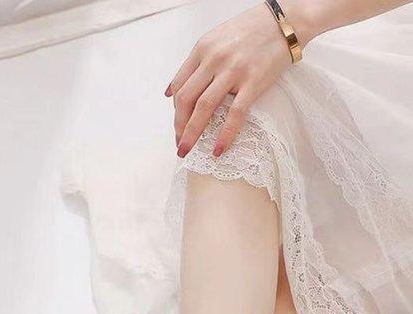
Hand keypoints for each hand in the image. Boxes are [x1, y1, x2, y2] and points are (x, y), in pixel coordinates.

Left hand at [166, 4, 297, 158]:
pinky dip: (225, 134)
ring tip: (187, 150)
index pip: (179, 86)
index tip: (178, 127)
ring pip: (204, 107)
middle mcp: (214, 59)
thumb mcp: (215, 40)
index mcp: (202, 49)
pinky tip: (219, 149)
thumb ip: (194, 65)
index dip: (175, 112)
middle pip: (186, 99)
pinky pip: (235, 113)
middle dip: (179, 126)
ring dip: (192, 133)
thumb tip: (170, 91)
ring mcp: (234, 70)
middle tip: (180, 145)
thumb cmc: (250, 31)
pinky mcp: (254, 81)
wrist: (285, 21)